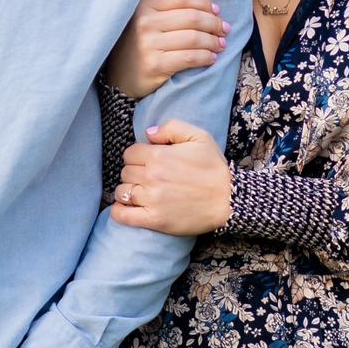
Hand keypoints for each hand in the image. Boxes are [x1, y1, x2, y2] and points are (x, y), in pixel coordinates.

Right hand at [104, 0, 230, 99]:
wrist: (120, 78)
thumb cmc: (135, 43)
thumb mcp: (137, 15)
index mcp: (144, 5)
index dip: (204, 3)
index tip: (216, 11)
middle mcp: (145, 22)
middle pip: (192, 18)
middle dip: (214, 23)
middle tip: (224, 29)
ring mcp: (149, 44)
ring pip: (194, 38)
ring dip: (213, 41)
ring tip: (221, 44)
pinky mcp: (155, 65)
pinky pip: (189, 57)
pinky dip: (205, 57)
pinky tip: (211, 58)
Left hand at [110, 118, 232, 235]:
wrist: (229, 200)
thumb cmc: (214, 168)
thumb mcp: (199, 137)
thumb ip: (171, 128)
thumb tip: (148, 133)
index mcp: (158, 156)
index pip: (129, 153)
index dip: (138, 156)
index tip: (148, 161)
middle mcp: (151, 177)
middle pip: (125, 172)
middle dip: (134, 172)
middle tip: (148, 177)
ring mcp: (151, 200)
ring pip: (122, 192)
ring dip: (128, 191)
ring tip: (141, 192)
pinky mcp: (154, 220)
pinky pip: (123, 215)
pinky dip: (119, 211)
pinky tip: (126, 208)